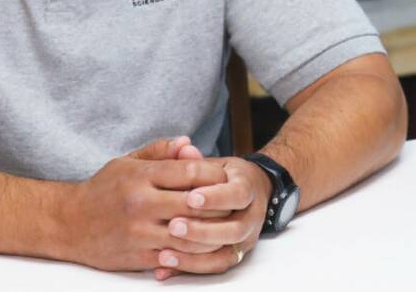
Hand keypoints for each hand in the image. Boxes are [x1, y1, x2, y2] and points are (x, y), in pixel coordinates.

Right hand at [60, 136, 231, 271]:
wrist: (68, 223)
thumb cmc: (103, 189)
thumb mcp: (128, 161)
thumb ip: (161, 151)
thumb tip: (190, 144)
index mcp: (142, 176)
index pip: (192, 172)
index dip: (216, 174)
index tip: (226, 176)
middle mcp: (141, 203)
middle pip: (197, 204)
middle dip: (221, 203)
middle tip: (235, 202)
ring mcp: (140, 232)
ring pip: (191, 234)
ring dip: (214, 232)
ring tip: (227, 226)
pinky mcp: (137, 256)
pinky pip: (175, 258)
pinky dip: (194, 254)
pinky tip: (207, 248)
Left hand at [152, 154, 271, 279]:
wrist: (251, 189)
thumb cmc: (223, 176)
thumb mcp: (213, 162)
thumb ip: (195, 158)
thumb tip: (184, 148)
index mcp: (247, 186)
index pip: (237, 193)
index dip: (215, 197)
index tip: (190, 197)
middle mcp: (251, 214)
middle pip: (234, 229)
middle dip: (203, 230)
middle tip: (173, 226)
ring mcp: (245, 237)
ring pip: (226, 253)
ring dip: (195, 254)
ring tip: (164, 252)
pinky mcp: (235, 254)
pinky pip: (216, 266)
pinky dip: (192, 268)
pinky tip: (166, 265)